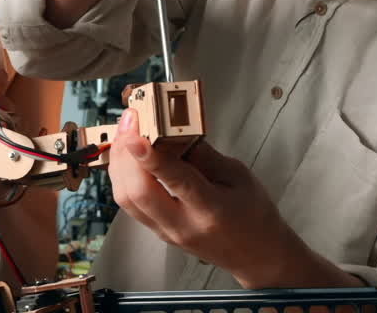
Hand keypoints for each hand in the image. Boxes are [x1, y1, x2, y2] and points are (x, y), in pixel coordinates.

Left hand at [109, 108, 334, 288]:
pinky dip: (123, 177)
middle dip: (126, 153)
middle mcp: (183, 225)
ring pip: (127, 200)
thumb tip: (174, 130)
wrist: (257, 254)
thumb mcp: (238, 176)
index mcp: (211, 210)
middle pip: (138, 193)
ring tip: (126, 134)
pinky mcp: (158, 232)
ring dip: (119, 164)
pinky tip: (127, 158)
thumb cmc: (253, 215)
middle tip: (130, 122)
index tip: (135, 136)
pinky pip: (129, 204)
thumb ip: (204, 155)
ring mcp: (167, 232)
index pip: (176, 181)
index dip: (151, 157)